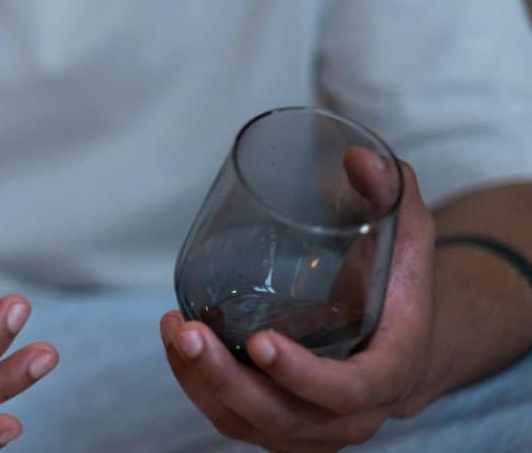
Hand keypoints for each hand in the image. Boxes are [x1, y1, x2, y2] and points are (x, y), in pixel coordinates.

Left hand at [160, 154, 436, 451]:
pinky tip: (175, 344)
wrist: (402, 343)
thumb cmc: (398, 285)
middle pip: (282, 418)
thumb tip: (355, 155)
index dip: (302, 375)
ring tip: (173, 329)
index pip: (346, 392)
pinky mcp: (277, 426)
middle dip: (227, 379)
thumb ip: (390, 194)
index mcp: (389, 374)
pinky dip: (196, 386)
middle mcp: (350, 416)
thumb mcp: (407, 235)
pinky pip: (230, 419)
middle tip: (189, 332)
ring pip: (246, 424)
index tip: (259, 342)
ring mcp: (311, 429)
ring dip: (200, 382)